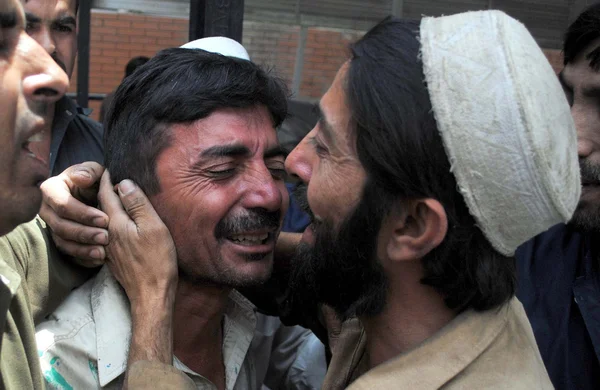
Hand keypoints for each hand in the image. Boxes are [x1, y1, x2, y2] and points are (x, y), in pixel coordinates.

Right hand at [40, 162, 108, 266]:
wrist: (95, 195)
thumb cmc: (93, 180)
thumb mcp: (93, 171)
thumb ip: (88, 171)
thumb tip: (80, 178)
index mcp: (51, 190)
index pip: (62, 205)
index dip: (82, 213)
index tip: (105, 219)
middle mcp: (47, 210)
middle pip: (60, 226)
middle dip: (84, 233)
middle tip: (105, 237)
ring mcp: (53, 228)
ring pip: (63, 243)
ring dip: (83, 249)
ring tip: (103, 252)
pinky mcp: (62, 241)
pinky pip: (68, 255)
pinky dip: (83, 258)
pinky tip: (98, 260)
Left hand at [97, 171, 176, 304]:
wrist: (151, 295)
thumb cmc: (157, 260)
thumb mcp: (153, 227)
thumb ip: (138, 204)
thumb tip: (124, 183)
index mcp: (115, 223)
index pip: (106, 194)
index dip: (108, 179)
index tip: (109, 167)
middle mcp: (106, 234)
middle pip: (101, 207)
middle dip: (104, 191)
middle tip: (110, 178)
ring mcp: (108, 248)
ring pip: (103, 220)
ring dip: (106, 207)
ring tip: (114, 197)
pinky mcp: (114, 259)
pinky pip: (108, 233)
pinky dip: (111, 223)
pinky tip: (119, 223)